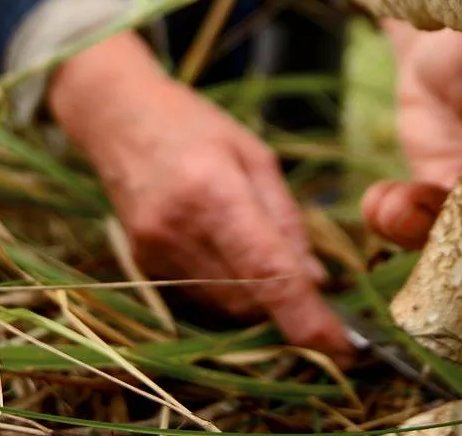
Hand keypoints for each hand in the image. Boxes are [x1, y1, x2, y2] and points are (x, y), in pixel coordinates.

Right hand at [48, 31, 352, 360]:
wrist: (117, 116)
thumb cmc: (195, 125)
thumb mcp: (255, 155)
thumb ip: (285, 219)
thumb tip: (316, 280)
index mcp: (214, 191)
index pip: (267, 272)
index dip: (307, 318)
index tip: (344, 346)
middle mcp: (179, 230)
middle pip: (249, 299)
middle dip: (287, 302)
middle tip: (309, 279)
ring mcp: (154, 251)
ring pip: (225, 307)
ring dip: (257, 297)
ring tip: (259, 247)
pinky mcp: (142, 264)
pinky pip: (199, 297)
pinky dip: (226, 287)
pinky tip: (225, 248)